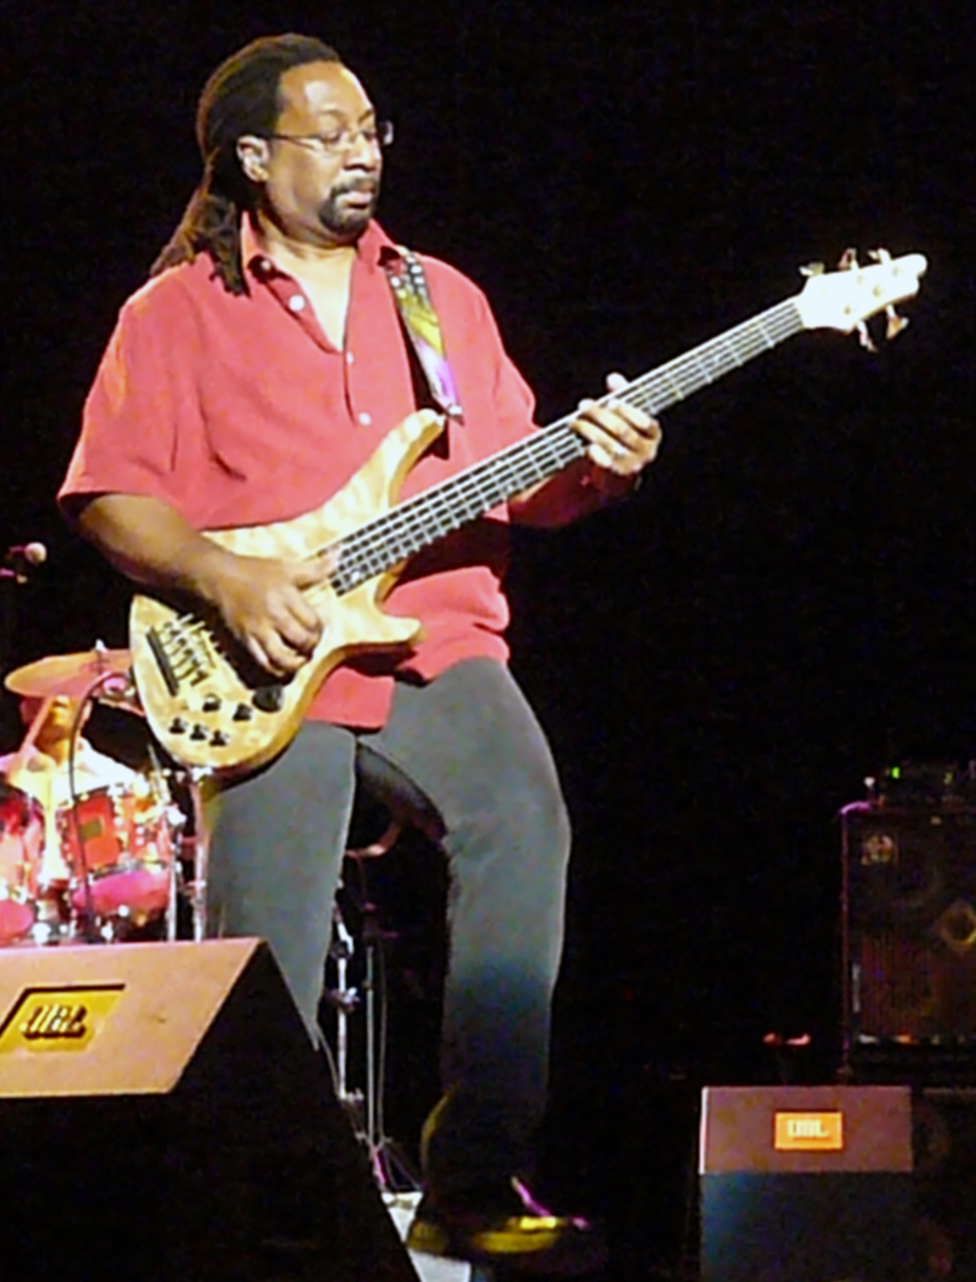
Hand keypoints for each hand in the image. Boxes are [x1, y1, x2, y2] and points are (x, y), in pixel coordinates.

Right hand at [207, 550, 334, 677]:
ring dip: (296, 663)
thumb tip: (339, 555)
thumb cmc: (255, 571)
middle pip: (302, 641)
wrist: (220, 576)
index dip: (320, 627)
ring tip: (300, 657)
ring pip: (282, 658)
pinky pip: (263, 662)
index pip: (313, 621)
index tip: (317, 625)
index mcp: (286, 596)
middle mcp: (273, 615)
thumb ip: (316, 568)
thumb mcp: (287, 567)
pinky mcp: (245, 640)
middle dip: (312, 646)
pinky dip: (277, 670)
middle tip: (311, 642)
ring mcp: (258, 630)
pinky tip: (284, 666)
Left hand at [572, 372, 661, 490]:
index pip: (643, 421)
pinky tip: (583, 443)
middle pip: (622, 430)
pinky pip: (603, 461)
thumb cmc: (623, 439)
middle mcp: (647, 451)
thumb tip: (613, 377)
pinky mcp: (617, 476)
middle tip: (583, 405)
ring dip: (590, 431)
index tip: (609, 401)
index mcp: (653, 434)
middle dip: (600, 416)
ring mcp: (633, 465)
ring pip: (610, 444)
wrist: (620, 473)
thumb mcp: (626, 417)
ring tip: (574, 421)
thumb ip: (622, 397)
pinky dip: (593, 451)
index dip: (626, 410)